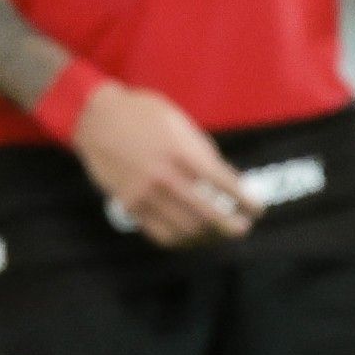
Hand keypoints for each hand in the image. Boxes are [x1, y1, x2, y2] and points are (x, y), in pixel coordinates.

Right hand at [70, 82, 257, 247]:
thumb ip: (202, 152)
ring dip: (207, 236)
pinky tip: (191, 236)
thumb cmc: (142, 114)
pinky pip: (160, 234)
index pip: (224, 184)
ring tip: (217, 234)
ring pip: (185, 229)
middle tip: (242, 228)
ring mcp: (145, 194)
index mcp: (182, 152)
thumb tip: (225, 181)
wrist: (96, 118)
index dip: (245, 200)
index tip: (257, 209)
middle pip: (207, 214)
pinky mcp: (130, 205)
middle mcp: (164, 176)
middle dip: (230, 226)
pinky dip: (181, 240)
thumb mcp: (180, 123)